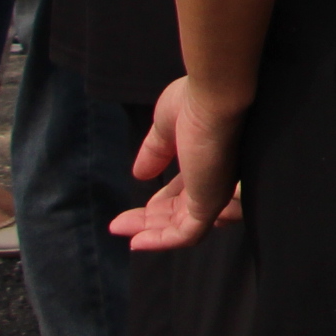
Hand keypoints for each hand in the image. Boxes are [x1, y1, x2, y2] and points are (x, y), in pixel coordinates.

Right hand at [111, 76, 249, 251]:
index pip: (184, 192)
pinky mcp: (210, 202)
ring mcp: (213, 192)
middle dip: (149, 220)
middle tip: (120, 224)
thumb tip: (139, 175)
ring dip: (149, 232)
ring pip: (181, 226)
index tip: (140, 208)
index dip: (161, 203)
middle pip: (180, 212)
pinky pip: (186, 235)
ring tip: (120, 229)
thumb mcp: (166, 127)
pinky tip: (135, 242)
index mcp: (207, 161)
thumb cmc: (196, 100)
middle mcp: (214, 180)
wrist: (215, 94)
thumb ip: (155, 152)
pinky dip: (160, 242)